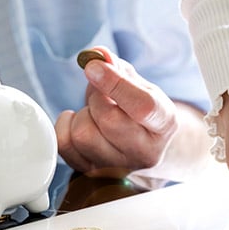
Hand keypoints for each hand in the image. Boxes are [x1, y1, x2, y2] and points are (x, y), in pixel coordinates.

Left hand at [55, 48, 178, 173]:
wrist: (141, 145)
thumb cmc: (139, 110)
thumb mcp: (138, 85)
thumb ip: (118, 67)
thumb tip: (97, 55)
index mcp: (164, 124)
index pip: (143, 106)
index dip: (114, 83)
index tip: (94, 67)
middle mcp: (145, 152)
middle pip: (108, 120)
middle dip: (97, 98)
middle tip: (101, 94)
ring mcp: (119, 168)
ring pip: (83, 134)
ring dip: (82, 115)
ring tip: (94, 113)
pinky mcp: (93, 174)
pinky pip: (64, 146)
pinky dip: (65, 127)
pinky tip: (80, 123)